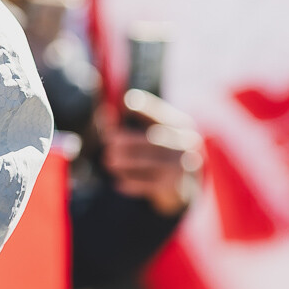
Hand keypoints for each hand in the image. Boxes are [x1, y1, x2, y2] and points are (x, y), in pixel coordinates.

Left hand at [102, 88, 203, 216]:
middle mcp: (184, 144)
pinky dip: (131, 182)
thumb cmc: (158, 153)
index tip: (125, 102)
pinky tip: (118, 183)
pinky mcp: (174, 186)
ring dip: (126, 162)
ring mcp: (181, 166)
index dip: (143, 108)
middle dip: (129, 140)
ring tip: (108, 162)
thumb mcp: (151, 135)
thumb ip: (130, 124)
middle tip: (108, 141)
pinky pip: (148, 184)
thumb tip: (104, 114)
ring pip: (150, 163)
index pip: (159, 114)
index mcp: (178, 126)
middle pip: (154, 140)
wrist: (183, 186)